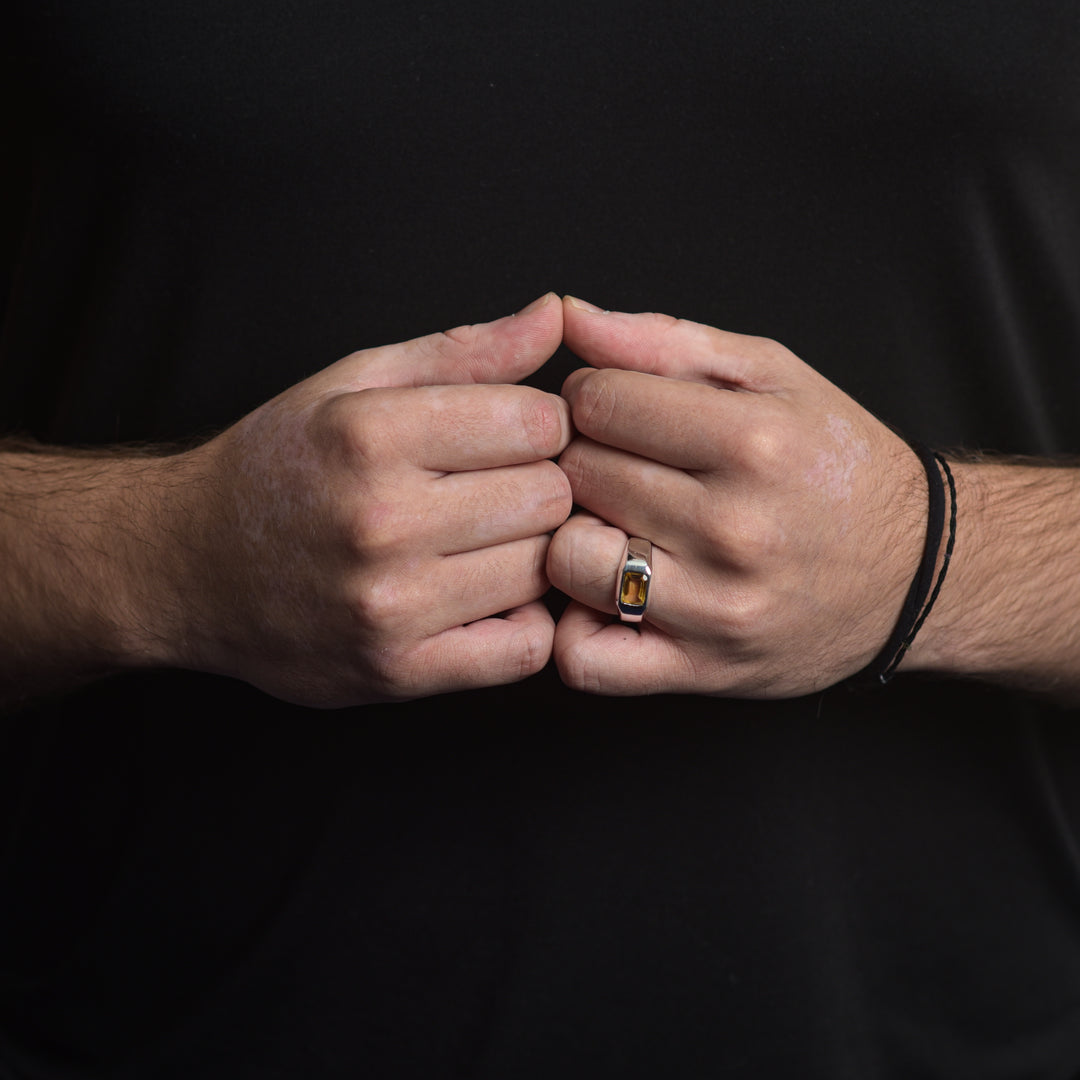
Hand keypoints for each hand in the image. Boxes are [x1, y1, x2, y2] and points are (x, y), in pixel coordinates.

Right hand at [158, 293, 571, 705]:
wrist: (188, 567)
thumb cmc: (279, 468)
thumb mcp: (355, 385)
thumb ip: (463, 352)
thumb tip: (555, 313)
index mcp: (369, 435)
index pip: (539, 421)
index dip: (539, 424)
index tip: (509, 436)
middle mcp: (379, 521)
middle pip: (550, 497)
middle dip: (537, 486)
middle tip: (495, 491)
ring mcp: (389, 605)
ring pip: (543, 569)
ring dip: (529, 554)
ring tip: (483, 542)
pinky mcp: (397, 671)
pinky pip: (525, 649)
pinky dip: (525, 624)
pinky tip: (489, 599)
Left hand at [547, 297, 926, 696]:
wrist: (913, 572)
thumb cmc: (834, 466)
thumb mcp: (774, 376)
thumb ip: (666, 341)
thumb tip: (568, 315)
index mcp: (753, 441)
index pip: (595, 401)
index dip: (589, 398)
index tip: (613, 412)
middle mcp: (735, 528)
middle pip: (577, 475)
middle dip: (581, 461)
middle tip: (616, 468)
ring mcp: (716, 607)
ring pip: (567, 560)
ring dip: (571, 539)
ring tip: (609, 527)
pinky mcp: (702, 668)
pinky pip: (585, 659)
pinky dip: (574, 627)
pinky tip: (603, 596)